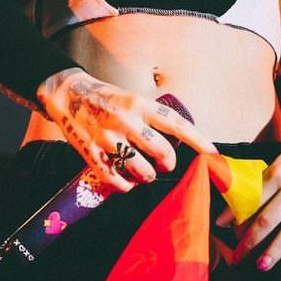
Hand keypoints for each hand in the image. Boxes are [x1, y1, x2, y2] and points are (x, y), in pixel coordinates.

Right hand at [37, 67, 216, 192]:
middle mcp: (126, 120)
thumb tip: (174, 142)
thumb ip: (150, 118)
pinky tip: (126, 182)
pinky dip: (125, 186)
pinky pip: (116, 181)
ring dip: (147, 176)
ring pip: (141, 170)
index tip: (212, 152)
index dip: (197, 139)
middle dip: (167, 163)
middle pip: (162, 152)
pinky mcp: (92, 153)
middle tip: (163, 163)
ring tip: (143, 172)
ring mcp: (108, 138)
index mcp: (139, 104)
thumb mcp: (131, 99)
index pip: (175, 124)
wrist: (67, 94)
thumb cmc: (106, 98)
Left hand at [216, 126, 280, 269]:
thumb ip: (260, 184)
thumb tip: (236, 206)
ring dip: (278, 247)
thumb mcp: (278, 164)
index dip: (237, 215)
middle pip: (270, 217)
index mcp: (279, 173)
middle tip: (238, 258)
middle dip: (252, 240)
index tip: (222, 230)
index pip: (253, 199)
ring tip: (263, 265)